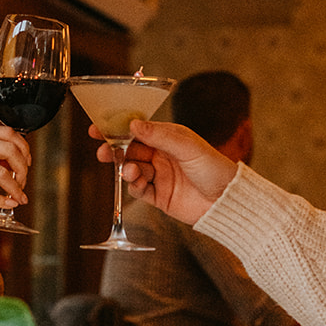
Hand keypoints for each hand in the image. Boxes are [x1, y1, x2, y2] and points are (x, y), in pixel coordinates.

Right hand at [0, 126, 29, 206]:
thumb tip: (15, 165)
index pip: (8, 133)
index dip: (23, 147)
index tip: (27, 161)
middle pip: (10, 151)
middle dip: (22, 169)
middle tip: (24, 181)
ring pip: (2, 173)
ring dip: (15, 188)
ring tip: (20, 197)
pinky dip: (2, 199)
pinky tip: (7, 203)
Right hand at [94, 120, 236, 224]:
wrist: (227, 201)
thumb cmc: (214, 168)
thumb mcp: (187, 146)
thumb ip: (159, 136)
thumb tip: (133, 124)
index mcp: (168, 139)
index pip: (138, 131)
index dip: (118, 129)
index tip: (98, 127)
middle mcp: (162, 156)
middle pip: (130, 151)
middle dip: (115, 150)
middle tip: (102, 151)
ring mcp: (159, 176)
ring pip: (132, 170)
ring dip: (127, 169)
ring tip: (130, 170)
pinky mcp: (159, 197)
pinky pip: (139, 190)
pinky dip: (133, 185)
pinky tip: (136, 182)